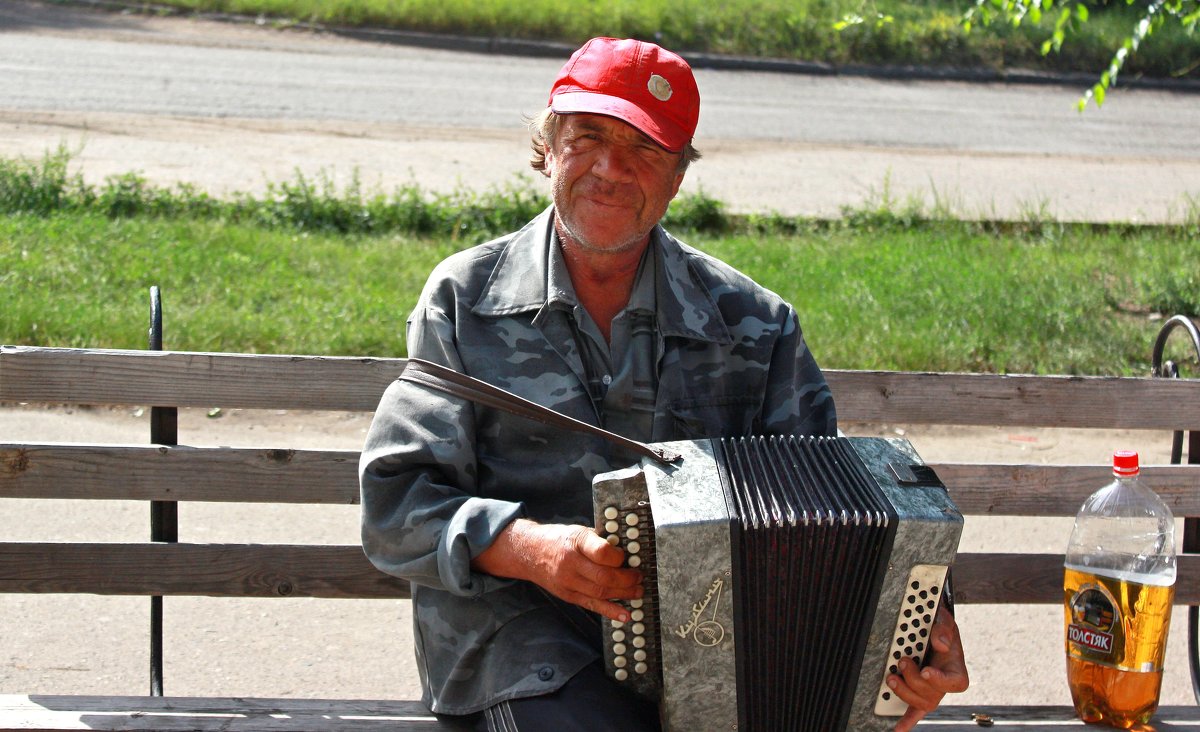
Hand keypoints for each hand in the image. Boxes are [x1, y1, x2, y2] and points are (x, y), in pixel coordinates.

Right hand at [472, 518, 642, 621]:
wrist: (529, 552)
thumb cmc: (559, 539)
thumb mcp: (578, 531)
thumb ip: (599, 541)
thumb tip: (627, 551)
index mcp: (575, 542)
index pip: (602, 552)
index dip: (620, 557)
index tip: (628, 556)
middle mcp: (570, 563)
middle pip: (604, 577)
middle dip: (627, 579)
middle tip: (639, 576)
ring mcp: (568, 582)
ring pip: (600, 593)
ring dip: (624, 594)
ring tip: (638, 591)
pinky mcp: (569, 595)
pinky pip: (592, 605)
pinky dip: (611, 611)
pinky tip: (625, 614)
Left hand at [891, 605, 969, 731]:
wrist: (933, 633)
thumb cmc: (941, 630)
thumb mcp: (945, 622)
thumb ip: (943, 628)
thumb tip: (940, 644)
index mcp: (956, 670)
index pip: (955, 683)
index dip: (940, 680)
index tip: (926, 671)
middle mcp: (944, 684)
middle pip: (933, 694)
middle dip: (914, 680)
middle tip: (903, 661)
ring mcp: (931, 691)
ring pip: (920, 703)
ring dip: (904, 692)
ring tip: (891, 677)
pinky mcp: (918, 694)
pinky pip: (914, 712)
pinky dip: (906, 721)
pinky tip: (897, 729)